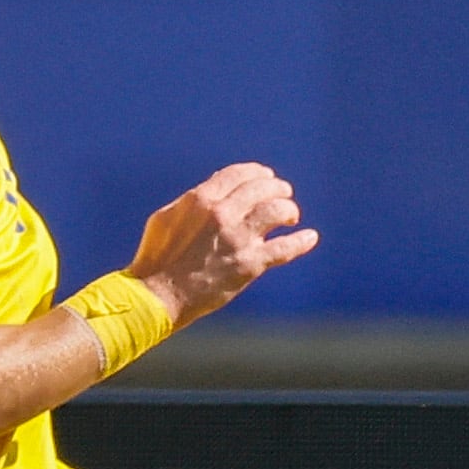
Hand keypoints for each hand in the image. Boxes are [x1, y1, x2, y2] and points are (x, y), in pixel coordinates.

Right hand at [127, 163, 317, 327]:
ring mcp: (238, 239)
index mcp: (201, 199)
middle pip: (263, 189)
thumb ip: (193, 199)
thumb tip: (216, 185)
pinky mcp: (249, 264)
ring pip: (277, 211)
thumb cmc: (157, 257)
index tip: (266, 177)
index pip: (239, 174)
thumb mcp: (167, 217)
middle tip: (284, 194)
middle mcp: (222, 214)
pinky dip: (301, 242)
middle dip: (278, 188)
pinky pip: (284, 249)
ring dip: (289, 210)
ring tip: (291, 216)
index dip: (257, 173)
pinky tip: (310, 237)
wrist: (158, 295)